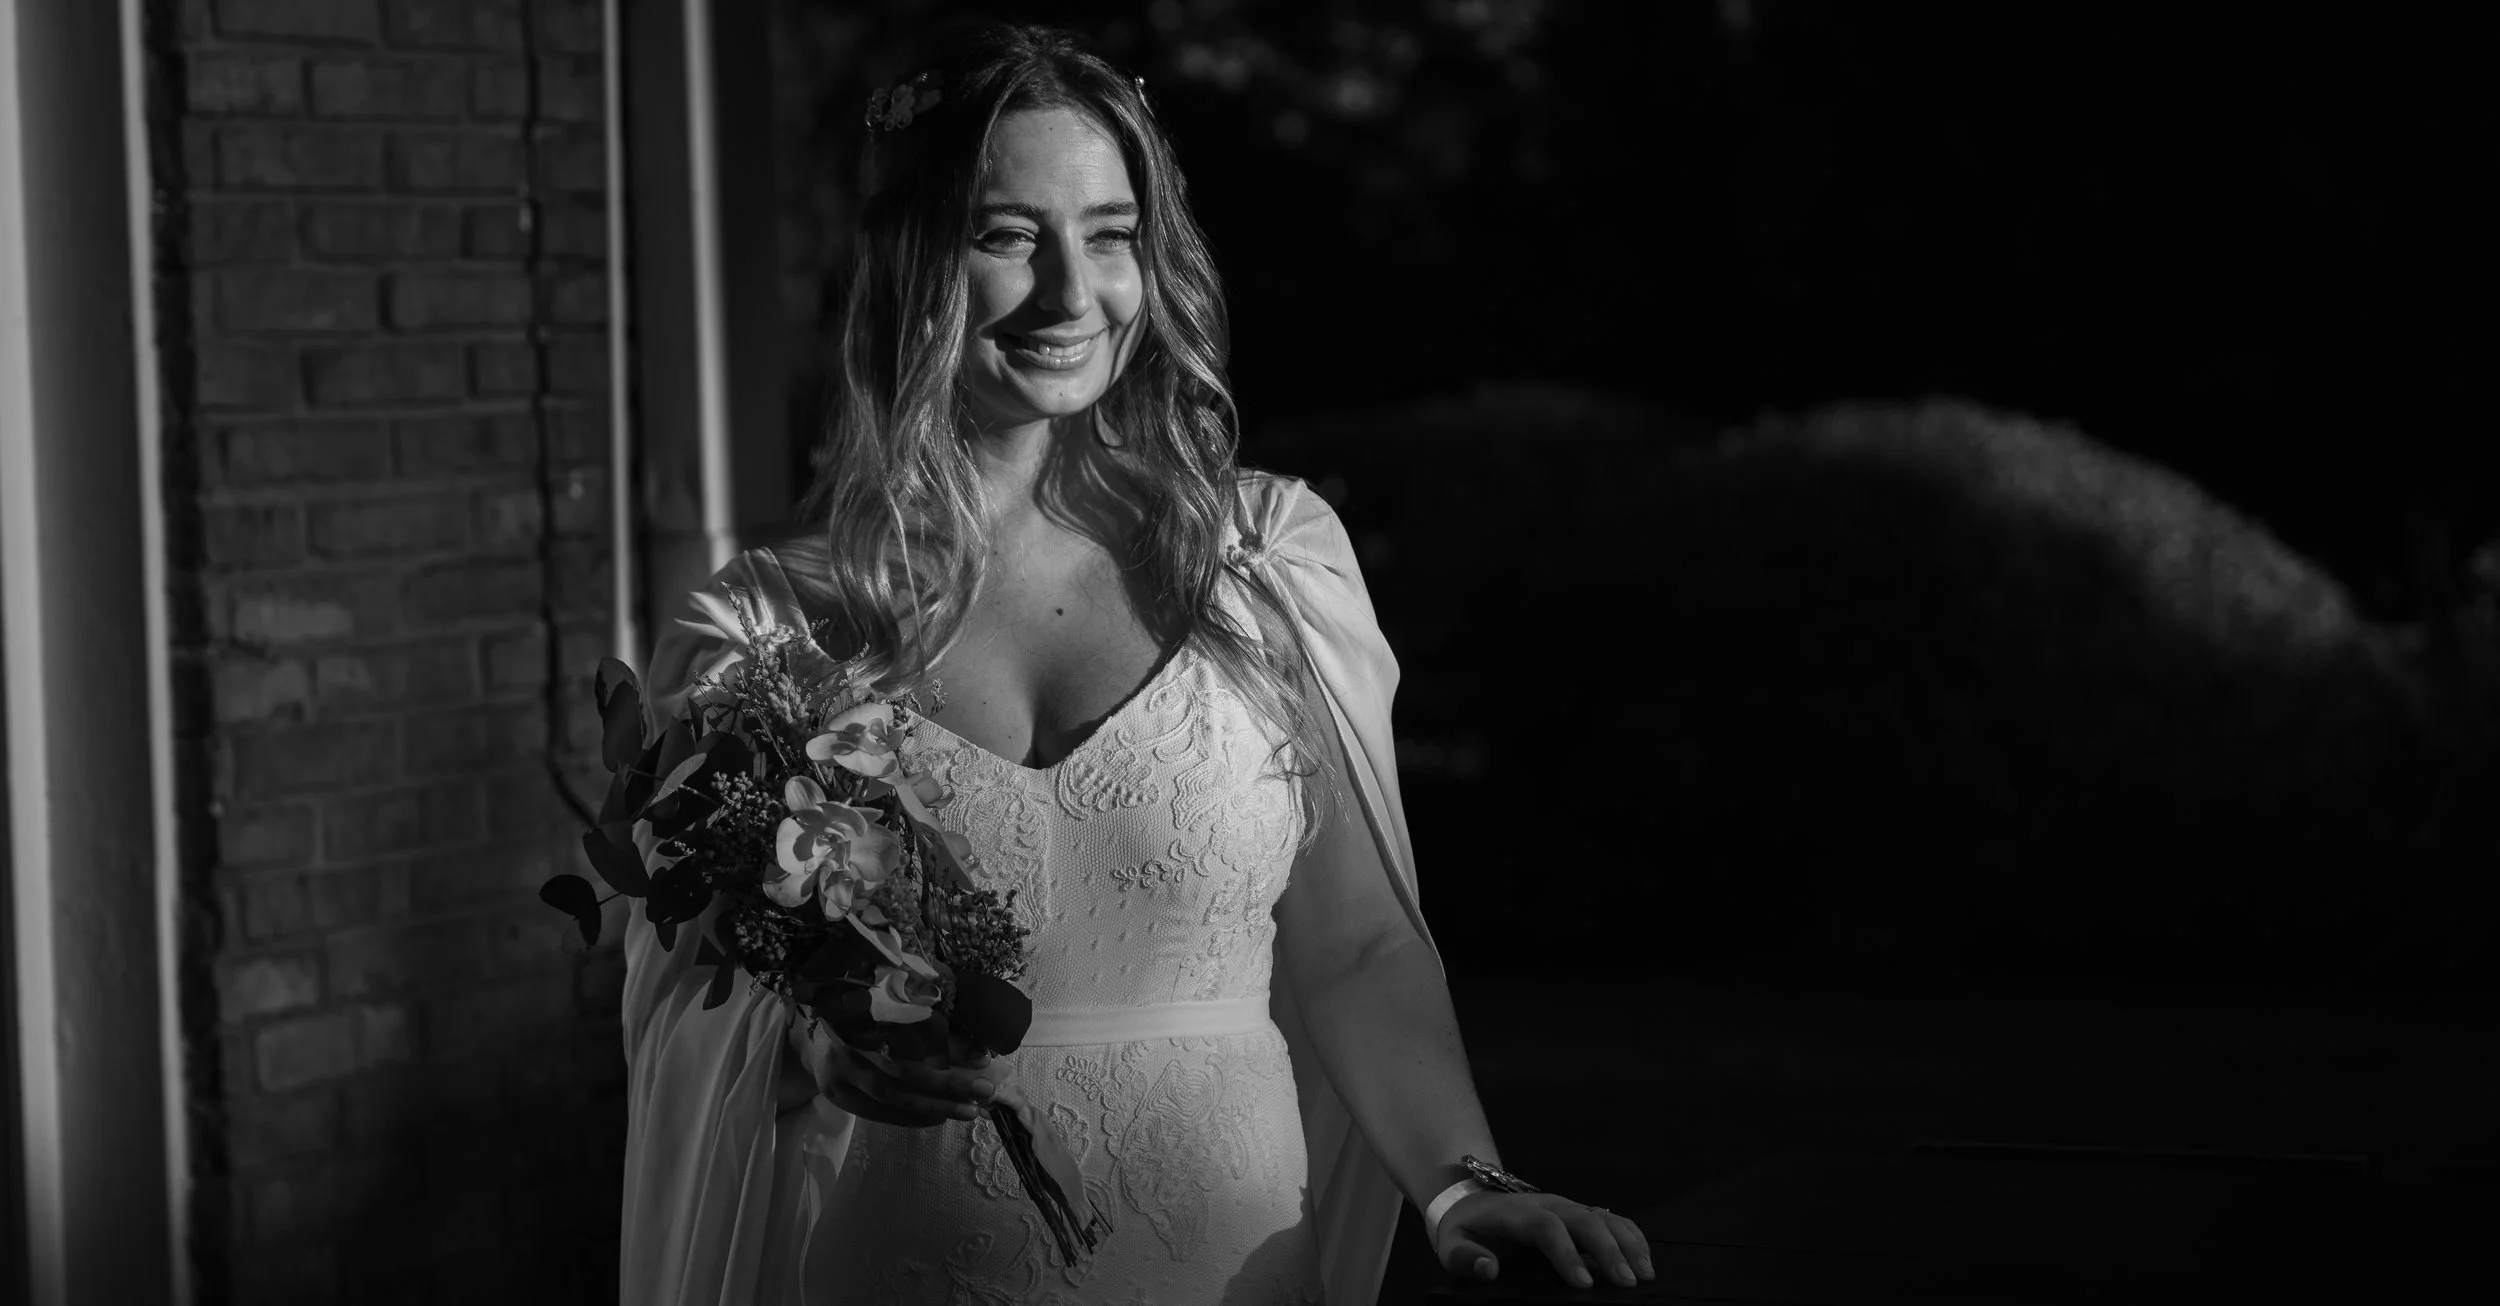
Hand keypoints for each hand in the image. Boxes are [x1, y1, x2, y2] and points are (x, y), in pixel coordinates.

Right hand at [779, 1018, 995, 1126]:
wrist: (812, 1028)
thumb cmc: (868, 1013)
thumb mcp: (897, 1007)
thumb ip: (935, 1024)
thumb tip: (978, 1049)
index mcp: (866, 1007)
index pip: (914, 1032)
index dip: (950, 1047)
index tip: (983, 1060)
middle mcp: (848, 1037)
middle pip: (903, 1066)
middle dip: (947, 1082)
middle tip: (984, 1090)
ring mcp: (837, 1067)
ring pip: (891, 1093)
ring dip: (932, 1104)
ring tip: (967, 1110)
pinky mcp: (835, 1092)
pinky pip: (877, 1110)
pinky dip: (909, 1116)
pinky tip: (936, 1118)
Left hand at [1435, 1191, 1653, 1289]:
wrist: (1473, 1202)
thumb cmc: (1466, 1230)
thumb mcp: (1453, 1244)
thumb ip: (1465, 1258)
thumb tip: (1487, 1269)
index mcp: (1516, 1213)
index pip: (1545, 1227)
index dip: (1566, 1253)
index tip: (1583, 1284)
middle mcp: (1548, 1204)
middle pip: (1584, 1219)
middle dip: (1608, 1250)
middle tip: (1626, 1283)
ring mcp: (1567, 1206)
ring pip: (1604, 1216)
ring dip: (1627, 1243)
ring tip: (1644, 1274)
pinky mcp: (1580, 1213)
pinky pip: (1612, 1218)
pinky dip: (1632, 1236)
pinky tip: (1645, 1260)